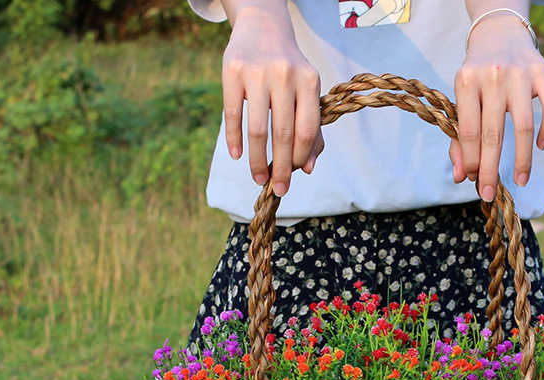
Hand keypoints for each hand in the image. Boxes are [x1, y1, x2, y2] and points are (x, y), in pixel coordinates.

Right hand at [221, 4, 323, 195]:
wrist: (262, 26)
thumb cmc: (289, 70)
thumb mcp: (306, 92)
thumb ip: (311, 129)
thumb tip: (308, 168)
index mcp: (308, 81)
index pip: (306, 130)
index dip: (300, 158)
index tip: (294, 177)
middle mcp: (284, 74)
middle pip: (283, 134)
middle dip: (281, 168)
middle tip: (278, 190)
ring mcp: (257, 71)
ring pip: (258, 129)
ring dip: (256, 160)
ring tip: (258, 178)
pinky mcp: (232, 70)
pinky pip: (233, 114)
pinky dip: (235, 139)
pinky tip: (237, 156)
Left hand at [450, 14, 543, 201]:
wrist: (500, 34)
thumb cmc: (477, 78)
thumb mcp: (462, 100)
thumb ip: (458, 139)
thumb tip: (461, 177)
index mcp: (467, 81)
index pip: (468, 132)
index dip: (471, 161)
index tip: (473, 182)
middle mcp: (493, 76)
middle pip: (492, 134)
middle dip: (491, 169)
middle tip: (489, 194)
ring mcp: (520, 73)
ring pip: (523, 126)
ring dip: (523, 159)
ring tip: (521, 180)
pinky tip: (540, 146)